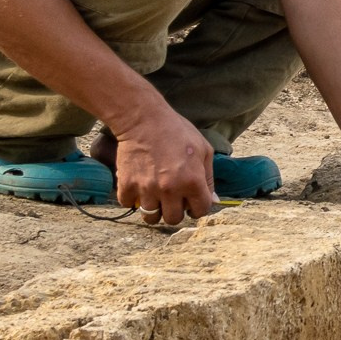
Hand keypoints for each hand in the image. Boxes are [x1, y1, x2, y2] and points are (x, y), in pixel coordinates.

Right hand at [111, 106, 215, 226]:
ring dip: (154, 209)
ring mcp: (147, 188)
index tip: (191, 202)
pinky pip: (129, 205)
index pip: (200, 211)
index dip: (197, 208)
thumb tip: (213, 200)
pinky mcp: (127, 185)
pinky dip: (132, 199)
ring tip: (155, 196)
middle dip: (175, 211)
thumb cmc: (176, 131)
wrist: (143, 120)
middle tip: (172, 199)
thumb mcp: (203, 149)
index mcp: (192, 181)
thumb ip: (209, 177)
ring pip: (151, 217)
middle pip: (173, 219)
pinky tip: (139, 187)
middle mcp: (170, 189)